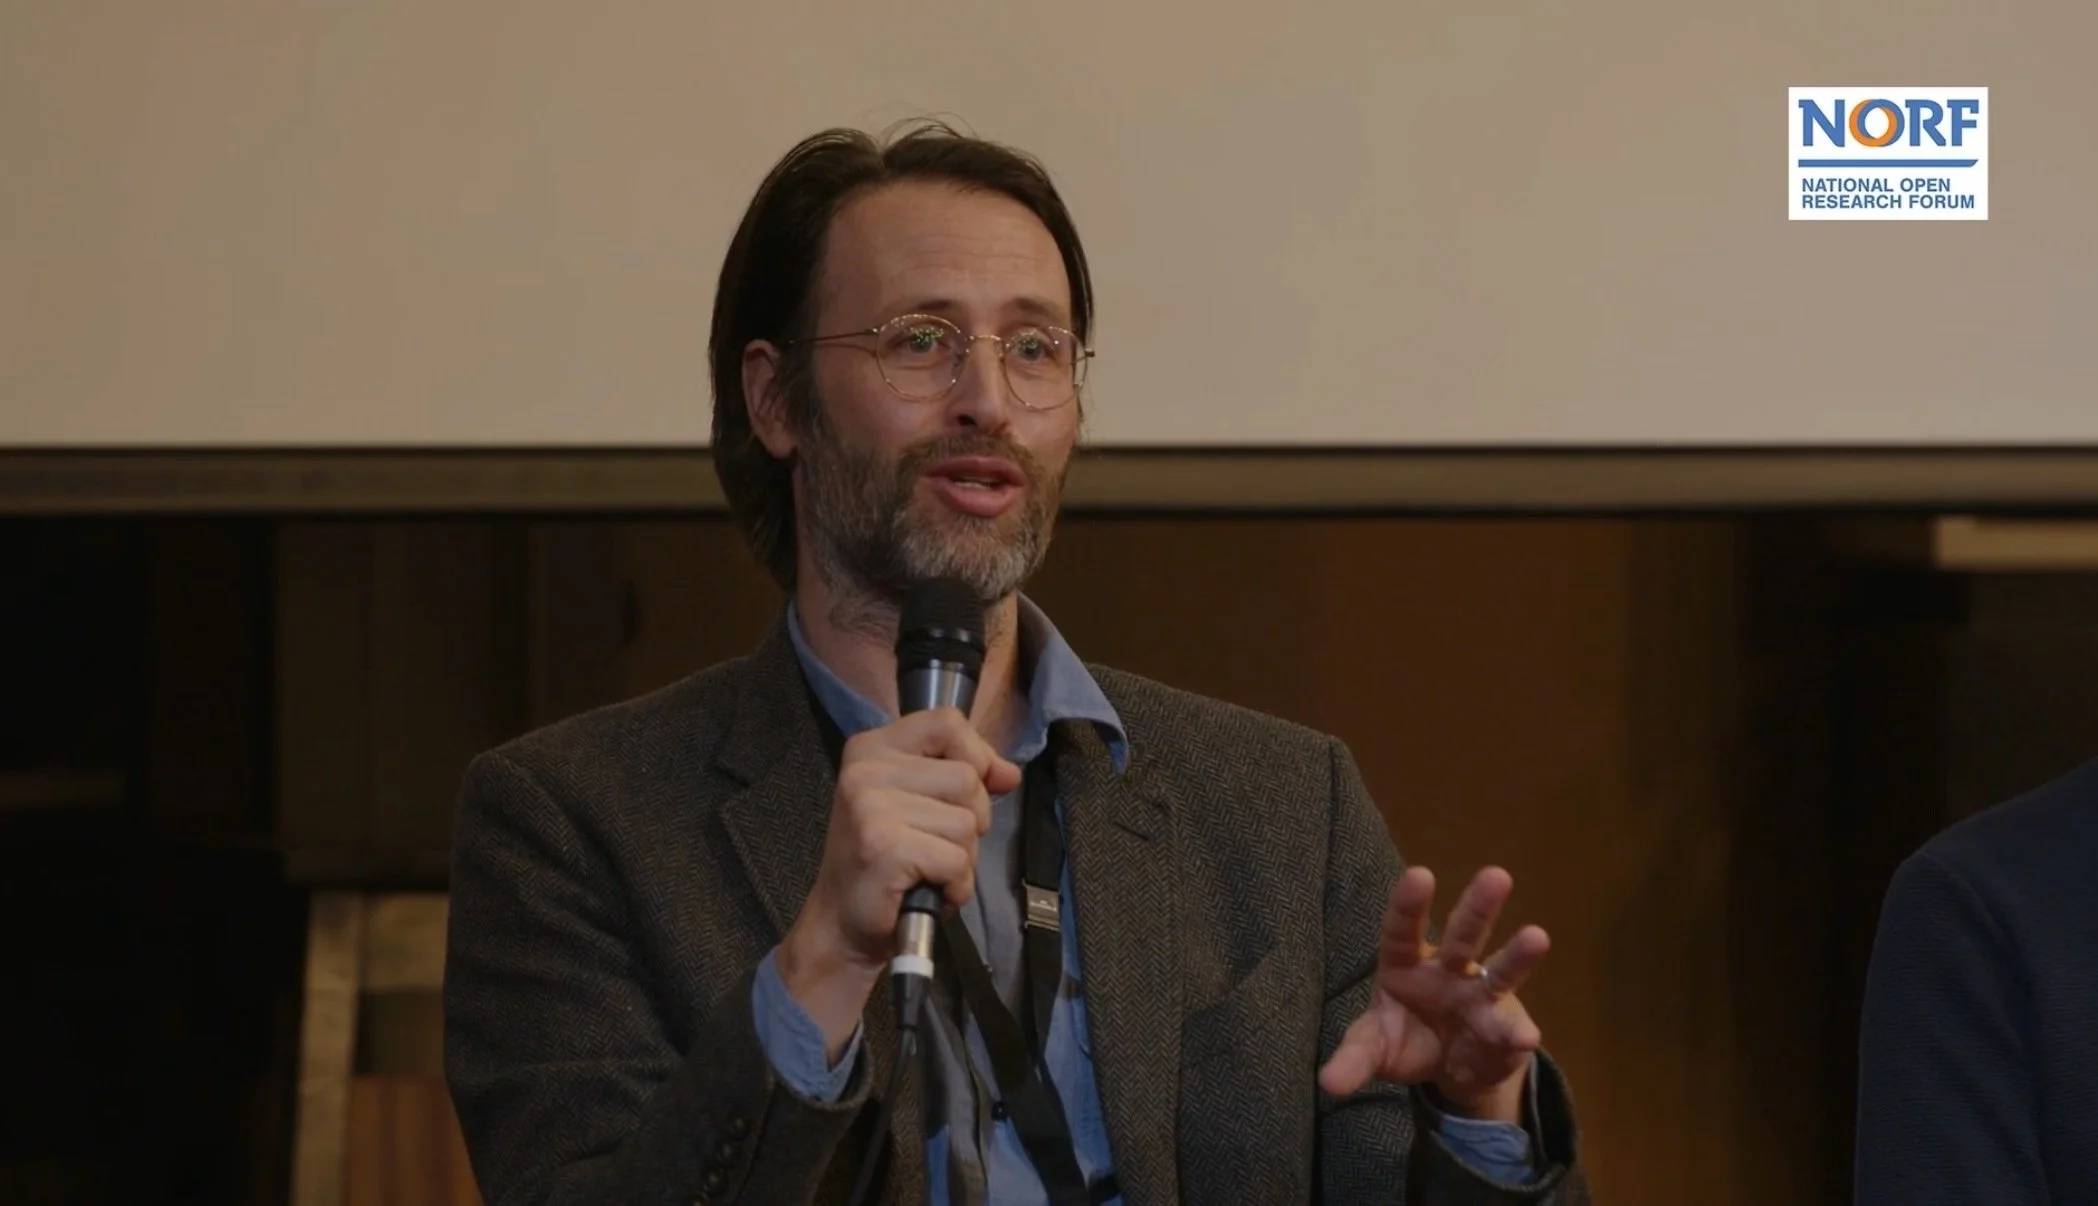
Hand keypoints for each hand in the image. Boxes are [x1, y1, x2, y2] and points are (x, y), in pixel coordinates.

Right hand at [778, 708, 1020, 1055]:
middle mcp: (866, 770)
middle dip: (970, 821)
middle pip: (967, 778)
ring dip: (962, 858)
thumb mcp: (921, 803)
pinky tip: (928, 890)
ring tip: (927, 869)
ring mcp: (870, 807)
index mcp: (872, 748)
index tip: (970, 790)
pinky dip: (956, 885)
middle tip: (933, 846)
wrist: (844, 923)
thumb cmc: (887, 862)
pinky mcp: (884, 846)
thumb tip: (1009, 773)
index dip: (976, 755)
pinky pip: (957, 860)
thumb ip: (965, 776)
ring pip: (967, 822)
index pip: (947, 722)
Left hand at [1317, 865, 1550, 1122]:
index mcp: (1404, 963)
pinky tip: (1526, 1038)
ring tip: (1537, 937)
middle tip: (1497, 875)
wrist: (1446, 1068)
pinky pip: (1510, 1029)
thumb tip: (1329, 1084)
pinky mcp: (1503, 1027)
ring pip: (1499, 970)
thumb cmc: (1402, 1037)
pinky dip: (1517, 1034)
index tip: (1419, 874)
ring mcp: (1479, 996)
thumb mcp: (1372, 1047)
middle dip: (1478, 906)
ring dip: (1517, 956)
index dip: (1409, 904)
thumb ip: (1353, 1059)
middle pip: (1463, 935)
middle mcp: (1447, 970)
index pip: (1402, 930)